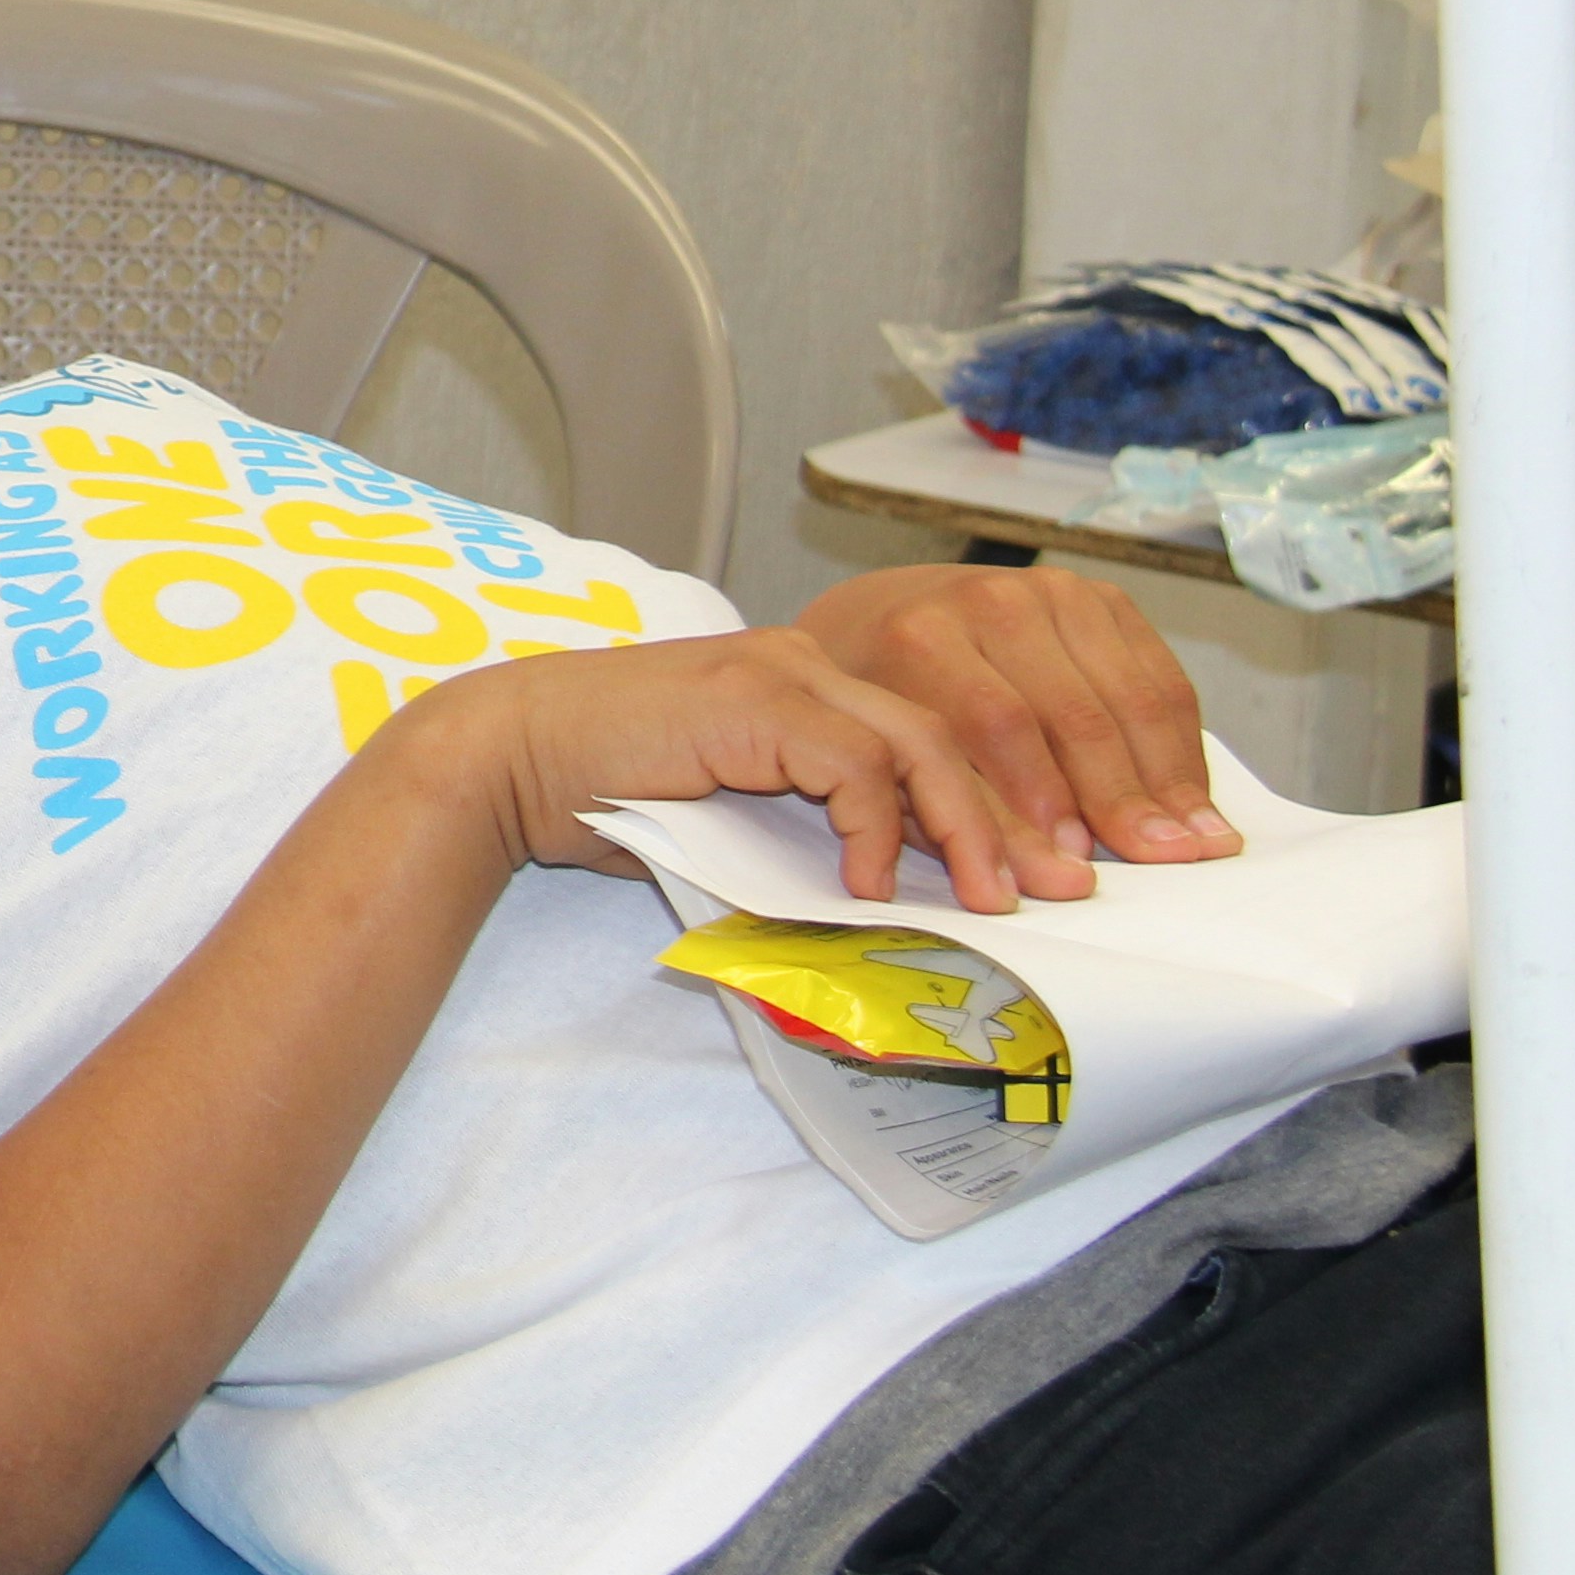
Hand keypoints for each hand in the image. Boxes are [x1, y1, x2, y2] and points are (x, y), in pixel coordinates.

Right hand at [387, 624, 1089, 912]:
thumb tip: (885, 908)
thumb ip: (806, 843)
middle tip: (1067, 887)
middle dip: (1021, 816)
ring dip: (971, 826)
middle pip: (957, 733)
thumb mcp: (734, 824)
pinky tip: (869, 881)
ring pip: (925, 741)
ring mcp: (784, 673)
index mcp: (809, 687)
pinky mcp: (756, 699)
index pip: (938, 736)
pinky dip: (877, 824)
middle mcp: (809, 665)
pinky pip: (855, 761)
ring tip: (994, 897)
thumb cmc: (603, 796)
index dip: (1001, 805)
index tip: (1042, 874)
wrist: (506, 759)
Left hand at [788, 561, 1237, 871]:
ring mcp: (1052, 593)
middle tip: (1165, 859)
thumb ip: (962, 814)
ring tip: (1201, 839)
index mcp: (921, 636)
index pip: (999, 725)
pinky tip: (1193, 793)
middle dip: (1123, 796)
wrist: (880, 619)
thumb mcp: (895, 757)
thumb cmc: (883, 704)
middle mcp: (990, 602)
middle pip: (1075, 714)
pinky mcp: (1102, 599)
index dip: (1045, 797)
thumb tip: (1050, 880)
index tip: (1080, 861)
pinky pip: (1160, 676)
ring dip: (1169, 775)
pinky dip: (1181, 741)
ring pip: (1130, 696)